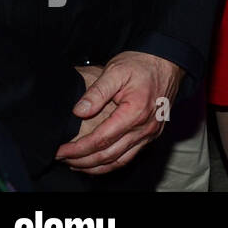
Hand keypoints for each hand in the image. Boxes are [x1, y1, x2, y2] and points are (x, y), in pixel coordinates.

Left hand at [54, 51, 183, 173]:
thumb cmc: (142, 64)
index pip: (101, 139)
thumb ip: (97, 91)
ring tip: (75, 164)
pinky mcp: (153, 133)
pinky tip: (97, 162)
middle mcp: (145, 127)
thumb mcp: (116, 70)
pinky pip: (130, 156)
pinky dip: (111, 163)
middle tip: (61, 159)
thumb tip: (78, 111)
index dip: (78, 149)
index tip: (60, 150)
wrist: (168, 61)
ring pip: (119, 160)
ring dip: (95, 167)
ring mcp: (151, 132)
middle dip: (81, 161)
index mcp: (136, 112)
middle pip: (108, 155)